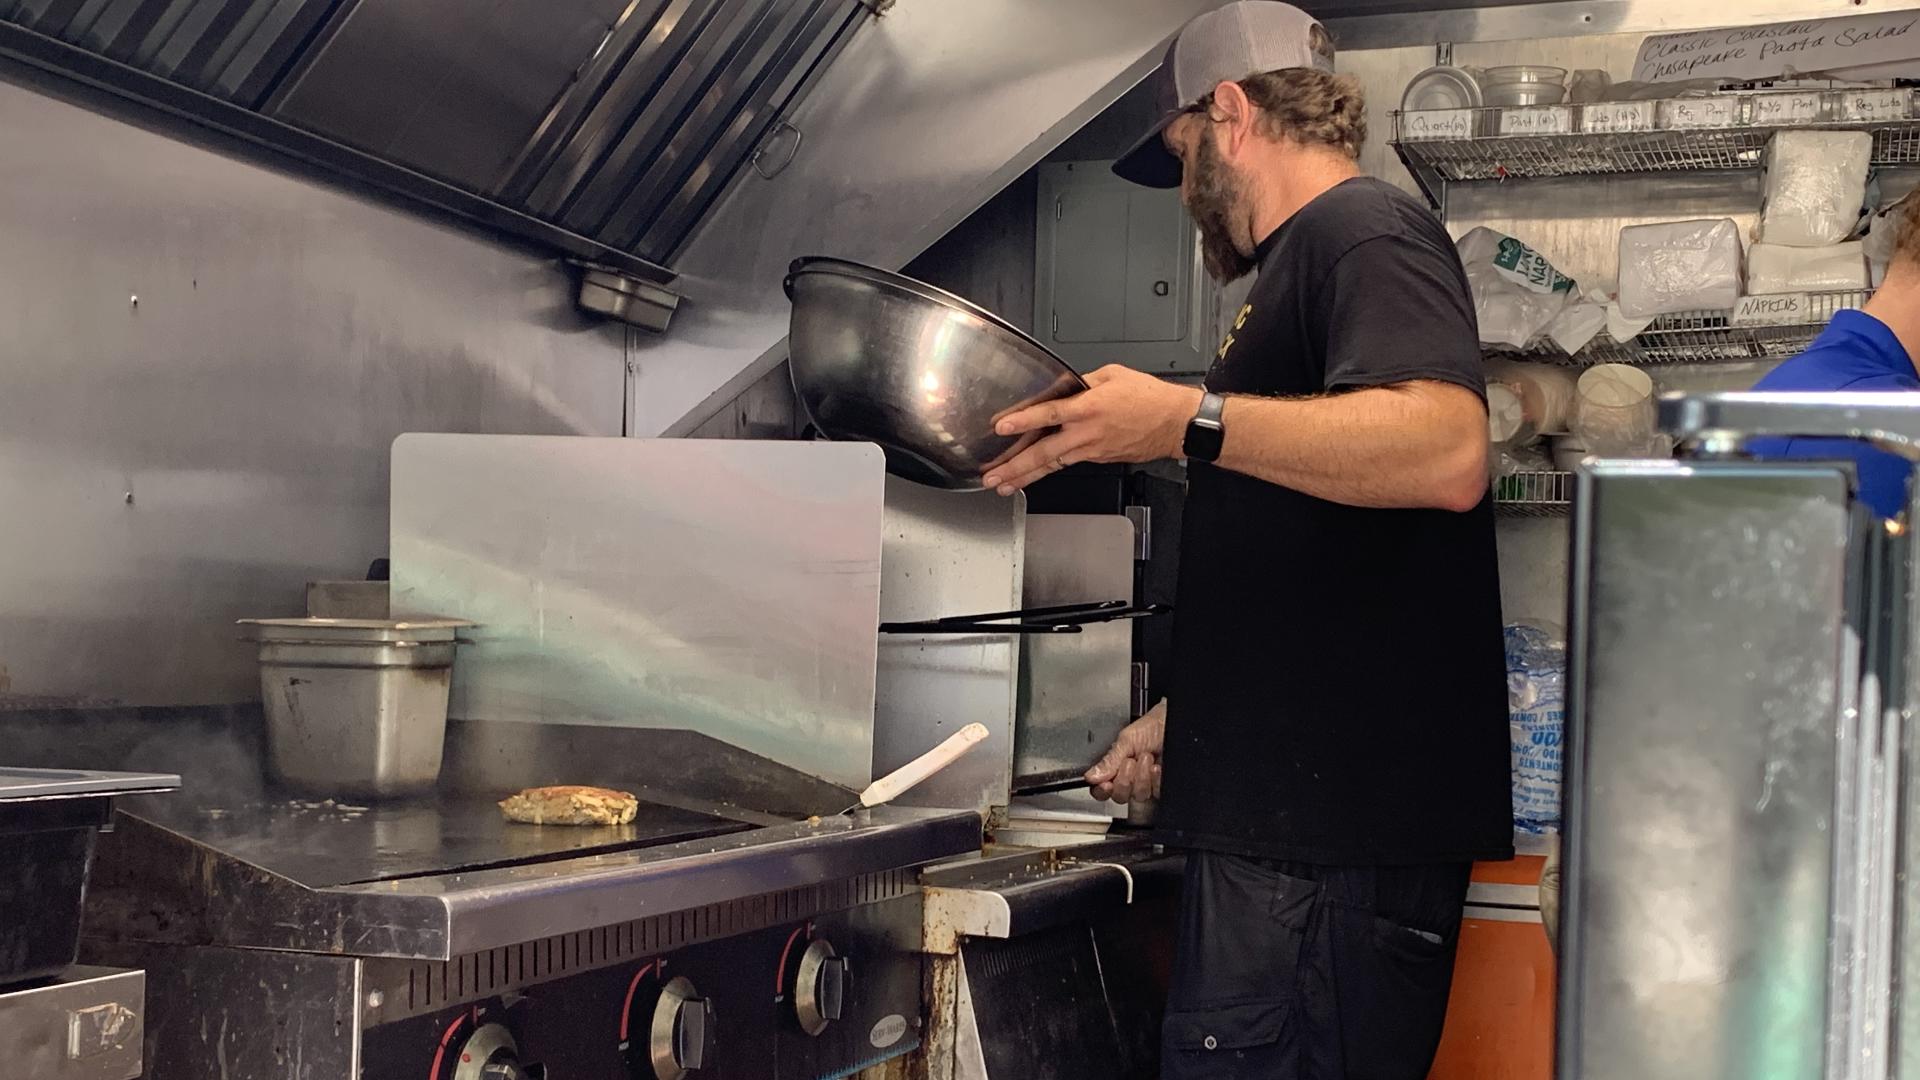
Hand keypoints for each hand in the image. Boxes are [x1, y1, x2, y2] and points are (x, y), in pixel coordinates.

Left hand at [981, 366, 1201, 494]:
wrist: (1175, 424)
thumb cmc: (1150, 398)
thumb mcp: (1114, 375)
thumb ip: (1083, 380)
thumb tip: (1064, 385)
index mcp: (1089, 407)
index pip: (1048, 413)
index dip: (1023, 420)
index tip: (1001, 426)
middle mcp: (1086, 433)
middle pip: (1043, 453)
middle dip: (1014, 467)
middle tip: (992, 477)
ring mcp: (1091, 450)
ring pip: (1052, 465)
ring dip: (1025, 476)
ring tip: (1003, 485)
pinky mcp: (1098, 458)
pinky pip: (1066, 464)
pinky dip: (1047, 471)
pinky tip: (1031, 476)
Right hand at [1085, 699, 1165, 803]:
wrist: (1172, 724)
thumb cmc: (1151, 727)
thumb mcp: (1126, 739)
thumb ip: (1109, 760)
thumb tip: (1091, 775)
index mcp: (1114, 766)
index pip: (1101, 789)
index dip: (1102, 790)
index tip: (1106, 784)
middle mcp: (1128, 778)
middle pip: (1119, 796)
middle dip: (1124, 780)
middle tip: (1130, 762)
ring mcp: (1145, 783)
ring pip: (1138, 795)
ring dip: (1142, 776)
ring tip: (1146, 758)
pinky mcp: (1159, 786)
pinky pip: (1155, 793)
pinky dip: (1155, 779)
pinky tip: (1157, 767)